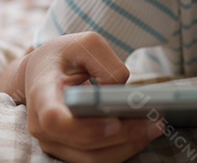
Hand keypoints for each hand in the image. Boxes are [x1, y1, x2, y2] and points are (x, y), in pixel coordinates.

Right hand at [22, 32, 164, 162]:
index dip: (85, 127)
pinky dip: (122, 149)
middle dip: (124, 136)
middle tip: (156, 122)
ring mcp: (54, 142)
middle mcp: (42, 126)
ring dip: (128, 146)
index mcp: (42, 94)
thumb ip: (106, 64)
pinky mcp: (69, 150)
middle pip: (83, 144)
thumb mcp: (86, 44)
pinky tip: (143, 133)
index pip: (55, 119)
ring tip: (155, 128)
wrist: (41, 73)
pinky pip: (97, 158)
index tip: (115, 123)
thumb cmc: (64, 56)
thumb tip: (120, 93)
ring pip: (92, 158)